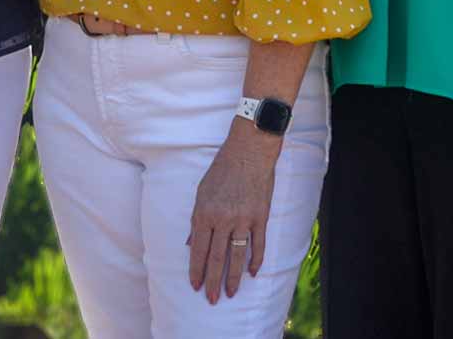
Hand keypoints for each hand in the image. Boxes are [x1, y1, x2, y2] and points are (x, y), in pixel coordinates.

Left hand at [187, 123, 278, 302]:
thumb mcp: (201, 192)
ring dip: (233, 277)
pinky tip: (252, 273)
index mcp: (205, 213)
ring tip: (230, 293)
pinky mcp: (261, 217)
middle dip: (212, 281)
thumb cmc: (222, 169)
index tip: (195, 286)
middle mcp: (223, 219)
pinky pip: (258, 244)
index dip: (197, 270)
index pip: (199, 250)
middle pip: (217, 258)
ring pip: (237, 256)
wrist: (249, 152)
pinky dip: (256, 260)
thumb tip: (192, 244)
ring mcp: (243, 219)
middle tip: (211, 299)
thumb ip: (197, 220)